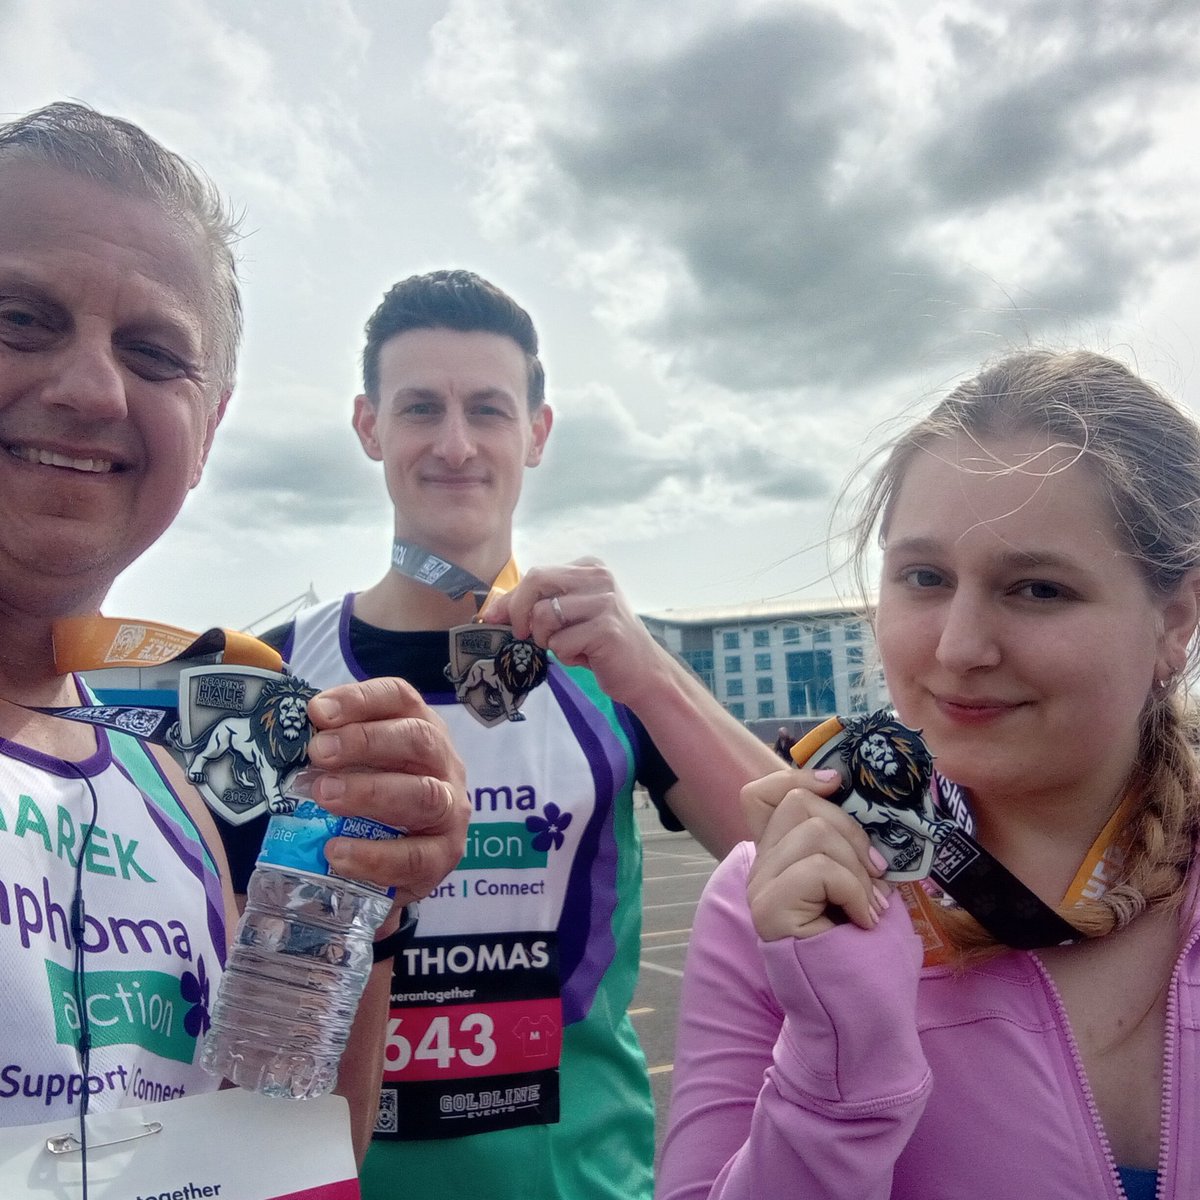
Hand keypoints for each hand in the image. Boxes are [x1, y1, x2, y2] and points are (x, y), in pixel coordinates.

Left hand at [300, 676, 469, 908]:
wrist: (401, 856)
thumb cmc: (372, 798)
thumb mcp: (355, 765)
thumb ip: (330, 750)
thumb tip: (282, 738)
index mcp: (421, 727)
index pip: (399, 698)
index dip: (360, 700)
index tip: (316, 711)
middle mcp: (443, 762)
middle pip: (417, 739)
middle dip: (366, 742)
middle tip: (318, 752)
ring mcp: (450, 809)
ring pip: (424, 794)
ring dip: (371, 792)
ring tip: (325, 797)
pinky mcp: (444, 855)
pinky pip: (416, 857)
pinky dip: (375, 855)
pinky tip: (337, 853)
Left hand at [481, 557, 663, 707]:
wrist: (643, 672)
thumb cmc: (600, 644)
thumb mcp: (569, 616)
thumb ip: (538, 604)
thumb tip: (491, 610)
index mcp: (589, 567)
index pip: (537, 574)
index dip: (510, 599)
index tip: (492, 618)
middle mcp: (599, 577)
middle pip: (536, 581)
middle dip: (519, 612)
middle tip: (524, 636)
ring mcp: (605, 601)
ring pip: (544, 615)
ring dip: (547, 640)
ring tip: (567, 646)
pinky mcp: (606, 629)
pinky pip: (560, 643)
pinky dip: (565, 656)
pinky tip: (585, 657)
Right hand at [744, 768, 889, 941]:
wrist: (864, 1016)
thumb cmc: (869, 955)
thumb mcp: (863, 883)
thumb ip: (849, 844)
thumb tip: (865, 803)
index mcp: (781, 858)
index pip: (761, 795)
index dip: (797, 776)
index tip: (839, 785)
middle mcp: (762, 869)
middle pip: (798, 802)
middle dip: (852, 831)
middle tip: (876, 876)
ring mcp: (761, 888)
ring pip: (813, 833)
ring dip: (858, 868)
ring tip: (870, 906)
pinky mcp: (770, 910)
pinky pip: (819, 870)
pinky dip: (853, 891)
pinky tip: (861, 921)